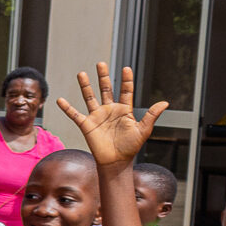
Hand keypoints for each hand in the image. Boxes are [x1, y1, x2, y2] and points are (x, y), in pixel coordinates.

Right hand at [55, 63, 169, 170]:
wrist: (116, 162)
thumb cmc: (131, 147)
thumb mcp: (143, 130)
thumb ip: (151, 115)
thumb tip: (165, 103)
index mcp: (124, 110)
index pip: (126, 91)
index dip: (126, 80)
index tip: (126, 68)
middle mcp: (109, 110)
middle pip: (106, 89)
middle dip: (103, 76)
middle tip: (101, 64)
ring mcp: (97, 116)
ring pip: (90, 97)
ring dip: (86, 86)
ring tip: (82, 74)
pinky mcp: (86, 125)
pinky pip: (75, 115)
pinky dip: (67, 108)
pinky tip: (60, 100)